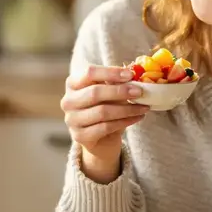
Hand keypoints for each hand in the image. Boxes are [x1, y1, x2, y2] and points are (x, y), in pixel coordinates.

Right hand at [61, 65, 147, 181]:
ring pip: (102, 111)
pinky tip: (138, 117)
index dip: (111, 72)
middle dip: (120, 91)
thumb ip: (116, 82)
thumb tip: (134, 72)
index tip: (130, 74)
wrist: (101, 138)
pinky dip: (125, 121)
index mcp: (73, 84)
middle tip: (140, 92)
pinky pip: (106, 127)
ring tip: (144, 107)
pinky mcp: (80, 136)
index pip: (89, 72)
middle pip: (95, 92)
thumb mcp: (110, 93)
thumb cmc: (106, 108)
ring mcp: (72, 120)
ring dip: (127, 109)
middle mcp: (68, 101)